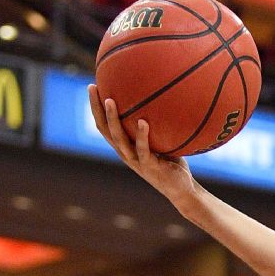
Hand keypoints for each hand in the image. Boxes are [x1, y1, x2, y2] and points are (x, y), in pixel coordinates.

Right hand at [88, 84, 199, 205]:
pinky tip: (143, 122)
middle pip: (104, 129)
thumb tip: (164, 98)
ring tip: (110, 100)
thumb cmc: (172, 162)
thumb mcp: (163, 141)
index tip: (93, 86)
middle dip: (96, 108)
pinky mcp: (150, 166)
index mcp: (125, 146)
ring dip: (113, 119)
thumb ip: (159, 125)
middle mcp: (125, 153)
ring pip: (118, 139)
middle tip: (92, 88)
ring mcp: (136, 161)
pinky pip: (143, 149)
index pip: (104, 125)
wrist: (181, 189)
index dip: (96, 108)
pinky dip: (142, 135)